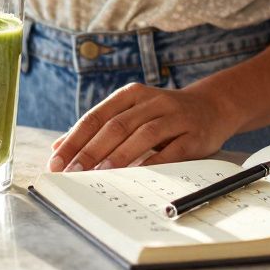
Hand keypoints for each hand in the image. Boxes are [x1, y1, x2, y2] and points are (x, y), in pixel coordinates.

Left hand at [47, 83, 238, 171]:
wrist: (213, 106)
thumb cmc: (163, 115)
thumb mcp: (131, 113)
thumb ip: (98, 129)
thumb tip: (59, 147)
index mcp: (130, 95)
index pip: (96, 117)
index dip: (75, 139)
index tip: (57, 161)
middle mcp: (151, 101)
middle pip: (116, 126)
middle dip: (91, 150)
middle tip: (73, 172)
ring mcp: (174, 116)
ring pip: (143, 134)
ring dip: (120, 155)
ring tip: (101, 173)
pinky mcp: (194, 134)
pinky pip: (172, 150)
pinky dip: (155, 163)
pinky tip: (140, 175)